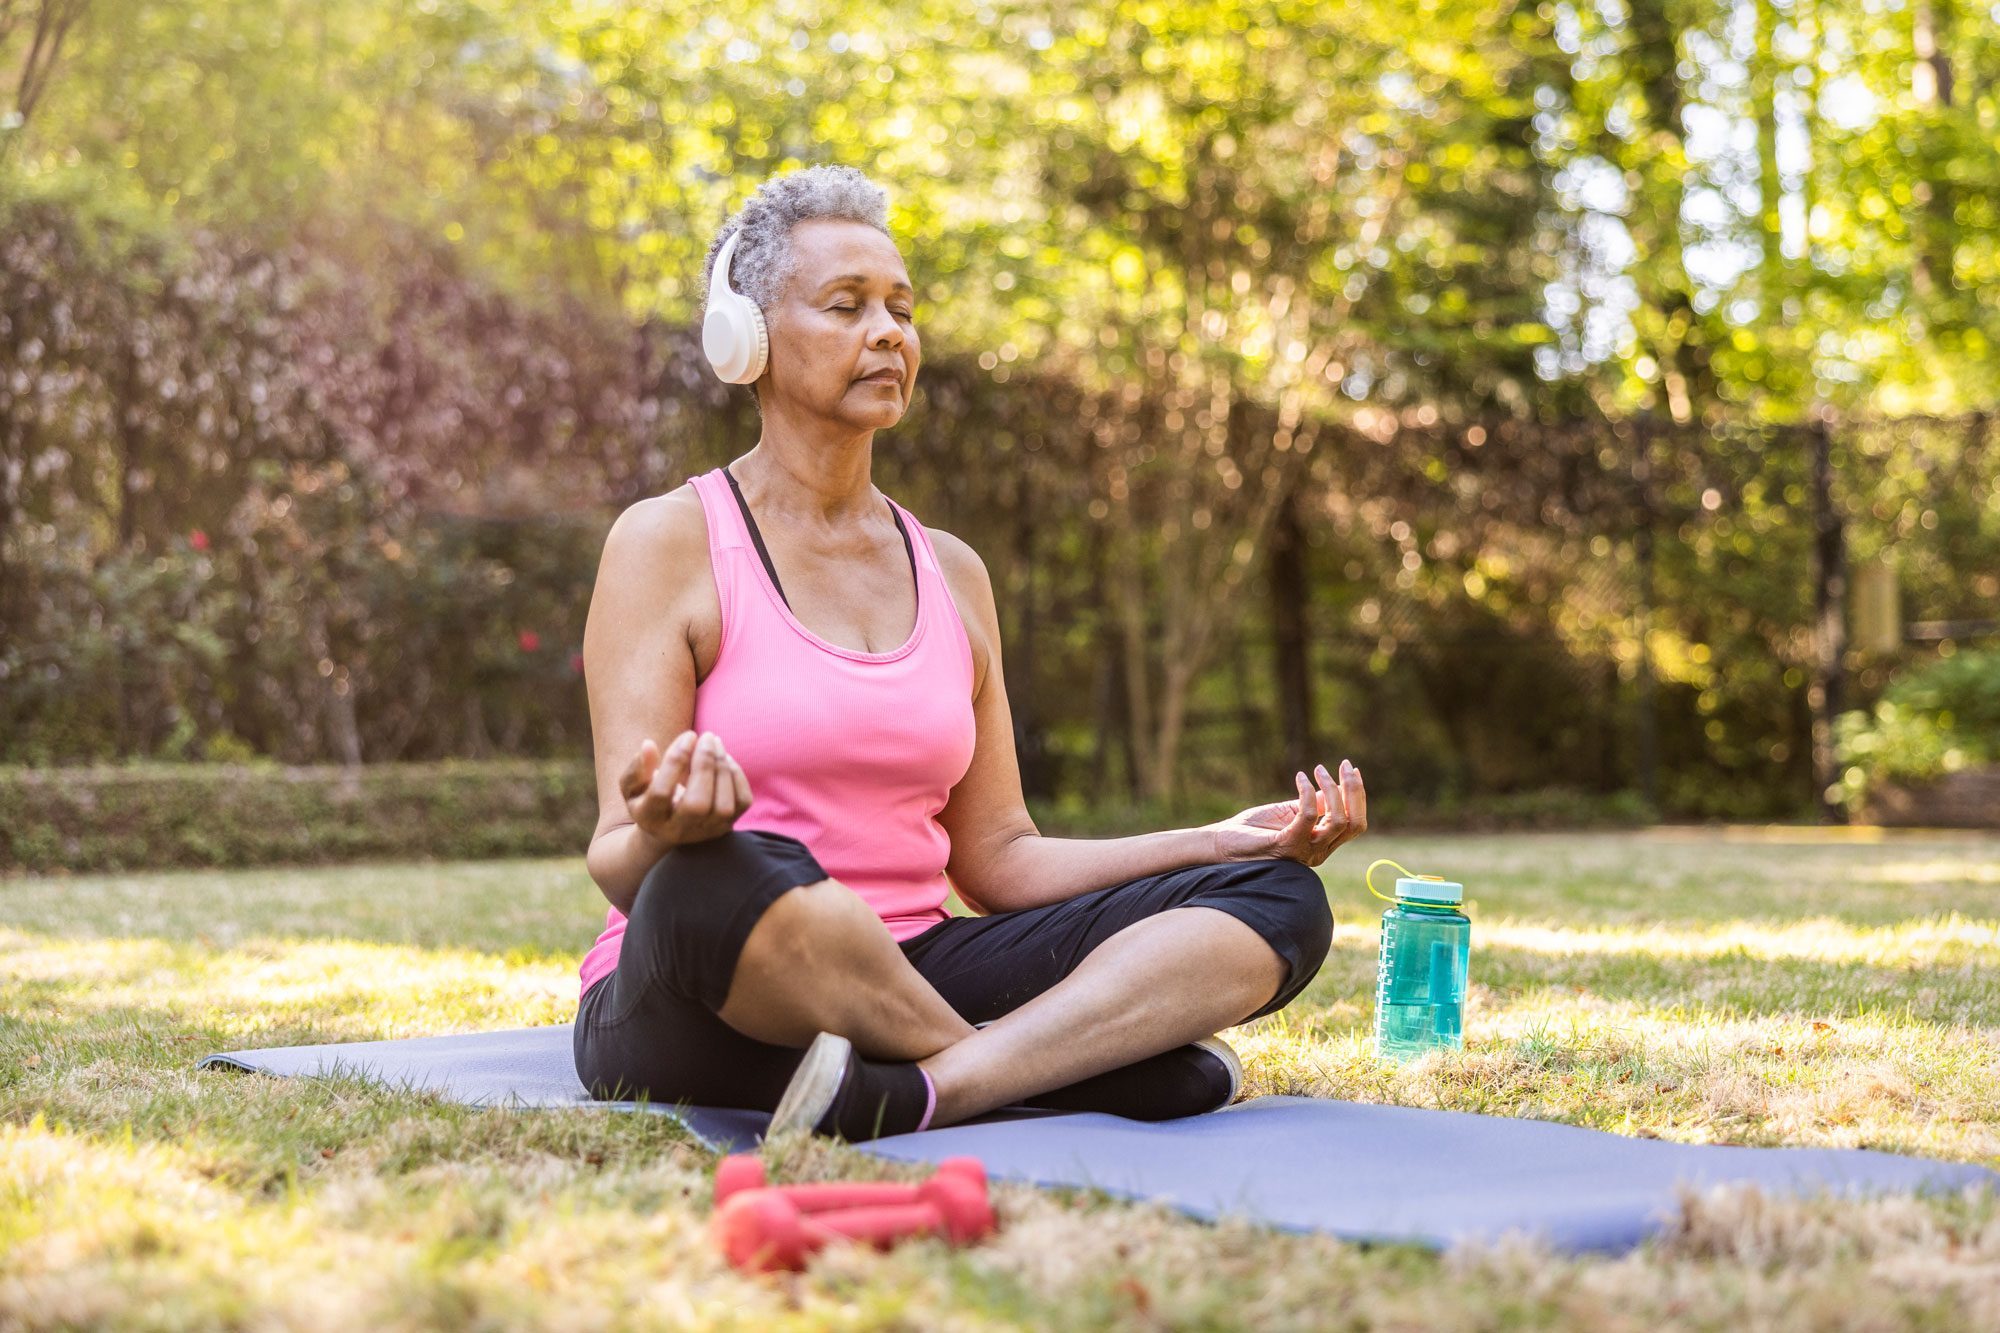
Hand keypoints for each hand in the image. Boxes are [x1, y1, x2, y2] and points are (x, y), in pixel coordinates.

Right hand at [619, 729, 753, 848]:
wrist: (668, 828)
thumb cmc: (647, 798)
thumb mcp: (633, 786)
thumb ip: (636, 768)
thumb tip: (648, 745)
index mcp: (650, 819)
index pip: (661, 793)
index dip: (675, 761)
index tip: (687, 735)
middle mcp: (679, 830)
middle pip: (697, 804)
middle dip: (704, 764)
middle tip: (706, 736)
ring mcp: (706, 831)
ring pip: (723, 806)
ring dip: (722, 767)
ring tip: (715, 742)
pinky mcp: (727, 825)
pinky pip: (742, 802)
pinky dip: (737, 776)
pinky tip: (725, 759)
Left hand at [1203, 760, 1366, 865]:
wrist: (1223, 843)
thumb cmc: (1255, 828)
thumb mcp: (1290, 812)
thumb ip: (1315, 805)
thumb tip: (1335, 789)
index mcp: (1322, 844)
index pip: (1354, 823)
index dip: (1358, 796)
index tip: (1352, 769)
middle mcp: (1318, 851)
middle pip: (1353, 823)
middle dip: (1354, 791)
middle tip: (1345, 765)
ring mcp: (1303, 851)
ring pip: (1337, 820)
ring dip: (1332, 789)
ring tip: (1318, 769)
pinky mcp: (1285, 845)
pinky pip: (1308, 817)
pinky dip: (1308, 793)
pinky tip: (1300, 777)